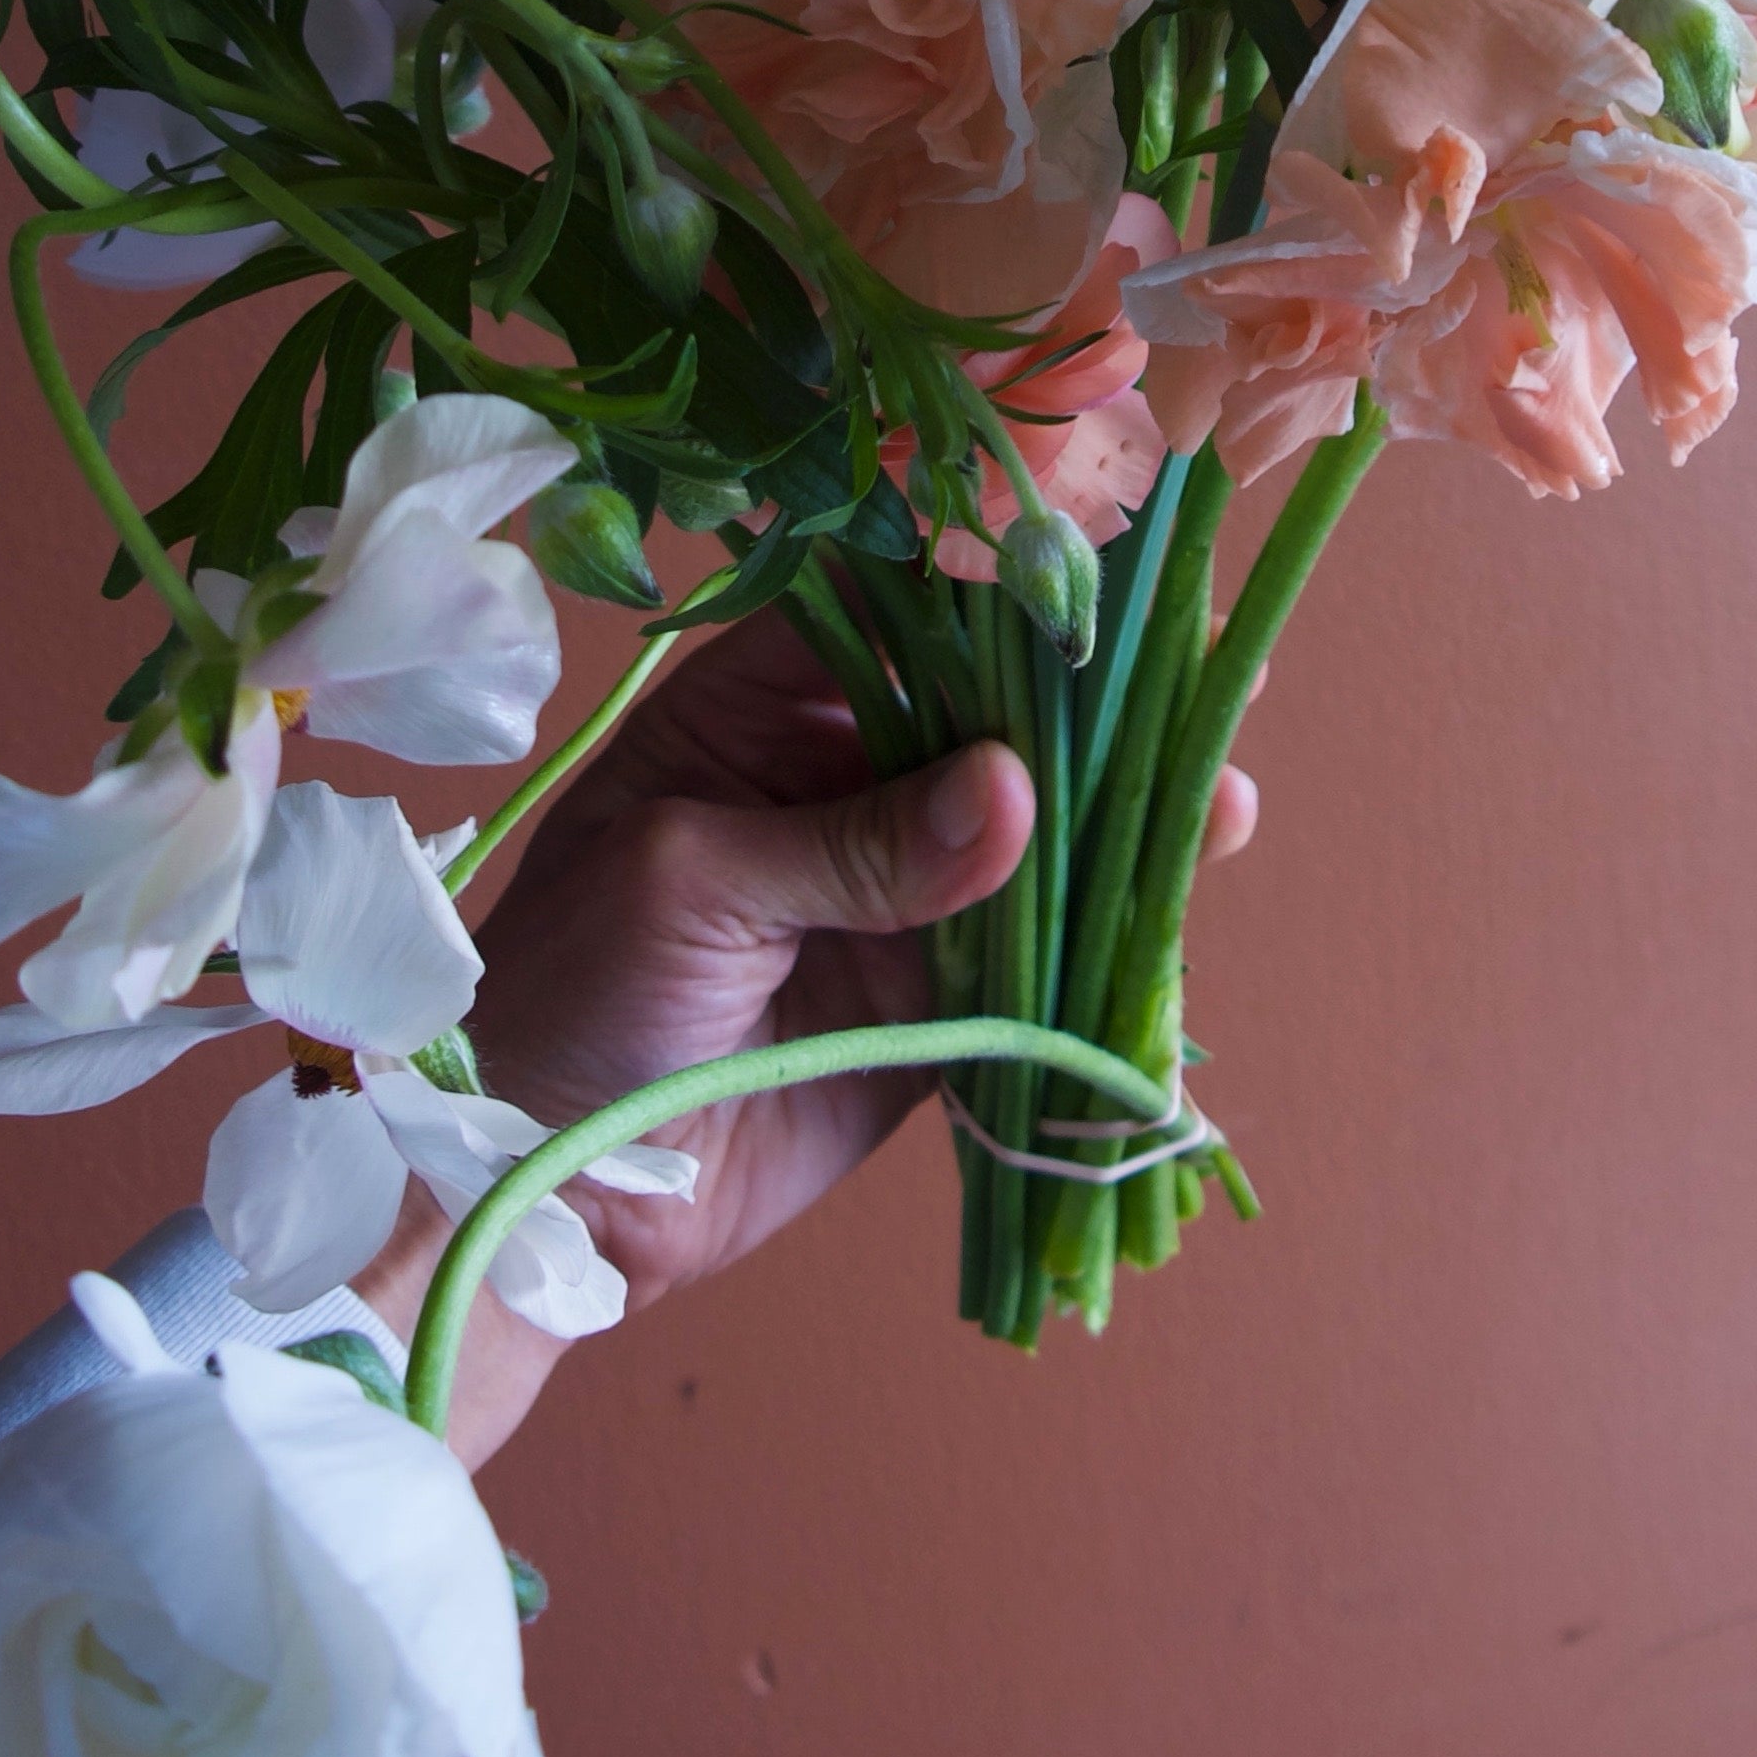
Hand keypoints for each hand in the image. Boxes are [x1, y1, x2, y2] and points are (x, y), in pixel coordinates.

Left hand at [357, 609, 1256, 1460]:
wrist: (535, 1189)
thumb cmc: (566, 993)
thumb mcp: (690, 885)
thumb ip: (856, 843)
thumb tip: (1018, 792)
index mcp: (760, 709)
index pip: (892, 609)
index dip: (989, 582)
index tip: (1094, 567)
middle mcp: (843, 779)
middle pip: (988, 713)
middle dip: (1087, 698)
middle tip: (1199, 671)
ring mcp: (899, 892)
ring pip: (1032, 833)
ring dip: (1120, 811)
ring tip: (1220, 790)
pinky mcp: (937, 1001)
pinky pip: (1038, 956)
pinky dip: (1107, 933)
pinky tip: (1179, 894)